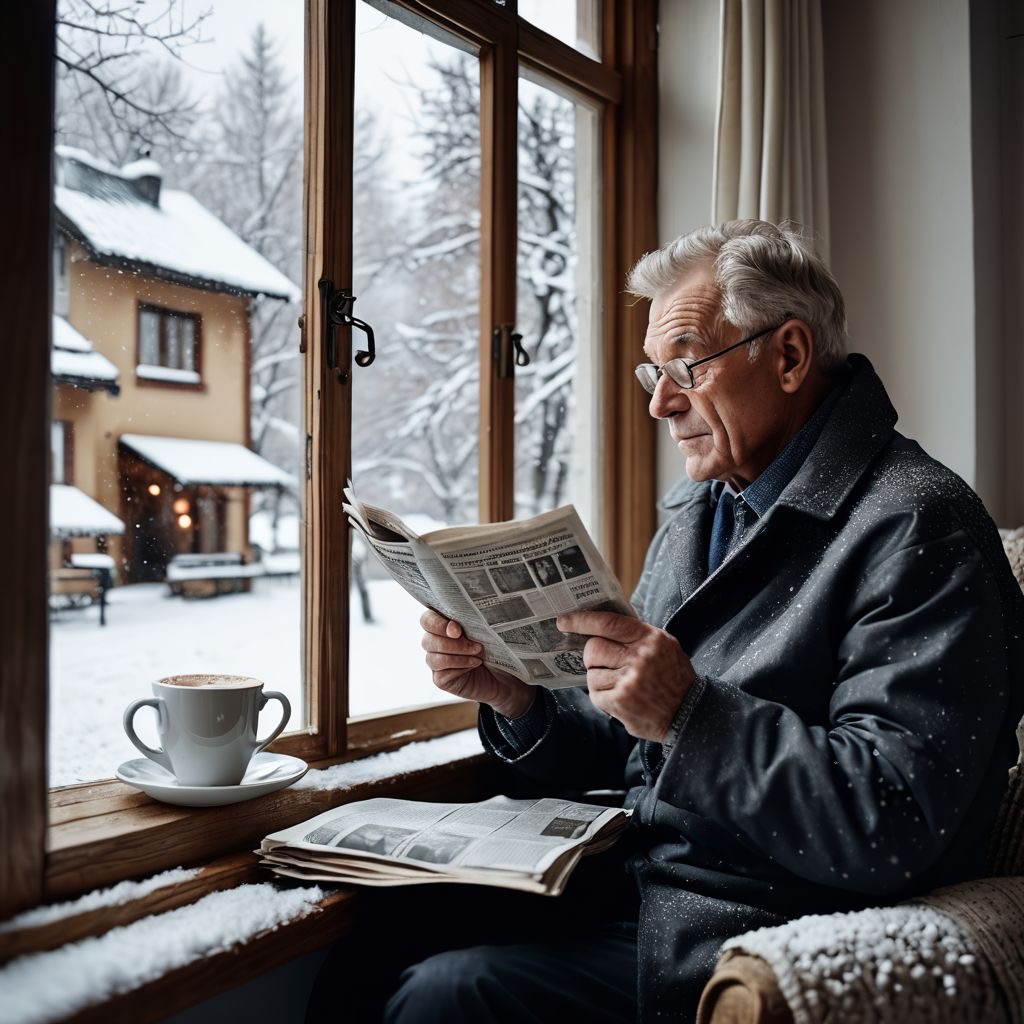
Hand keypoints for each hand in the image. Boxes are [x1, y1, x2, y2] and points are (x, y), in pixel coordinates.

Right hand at [420, 609, 534, 718]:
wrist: (504, 672)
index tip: (457, 629)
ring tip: (479, 654)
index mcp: (441, 624)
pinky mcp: (440, 678)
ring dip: (458, 654)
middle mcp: (434, 642)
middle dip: (451, 643)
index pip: (427, 620)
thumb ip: (471, 620)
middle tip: (475, 645)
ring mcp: (436, 661)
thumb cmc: (493, 646)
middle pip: (427, 640)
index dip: (438, 624)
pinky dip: (460, 666)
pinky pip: (441, 672)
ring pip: (433, 658)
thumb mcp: (485, 629)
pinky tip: (475, 664)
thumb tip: (464, 617)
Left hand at [557, 611, 694, 740]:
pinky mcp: (620, 702)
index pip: (608, 623)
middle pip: (594, 648)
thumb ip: (635, 634)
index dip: (582, 620)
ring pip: (591, 673)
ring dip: (599, 679)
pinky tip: (619, 697)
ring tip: (620, 684)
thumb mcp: (663, 645)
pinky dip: (602, 696)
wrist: (689, 713)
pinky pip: (594, 693)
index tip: (564, 620)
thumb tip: (598, 624)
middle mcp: (640, 658)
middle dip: (593, 656)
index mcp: (650, 639)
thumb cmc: (672, 676)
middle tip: (606, 663)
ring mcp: (629, 681)